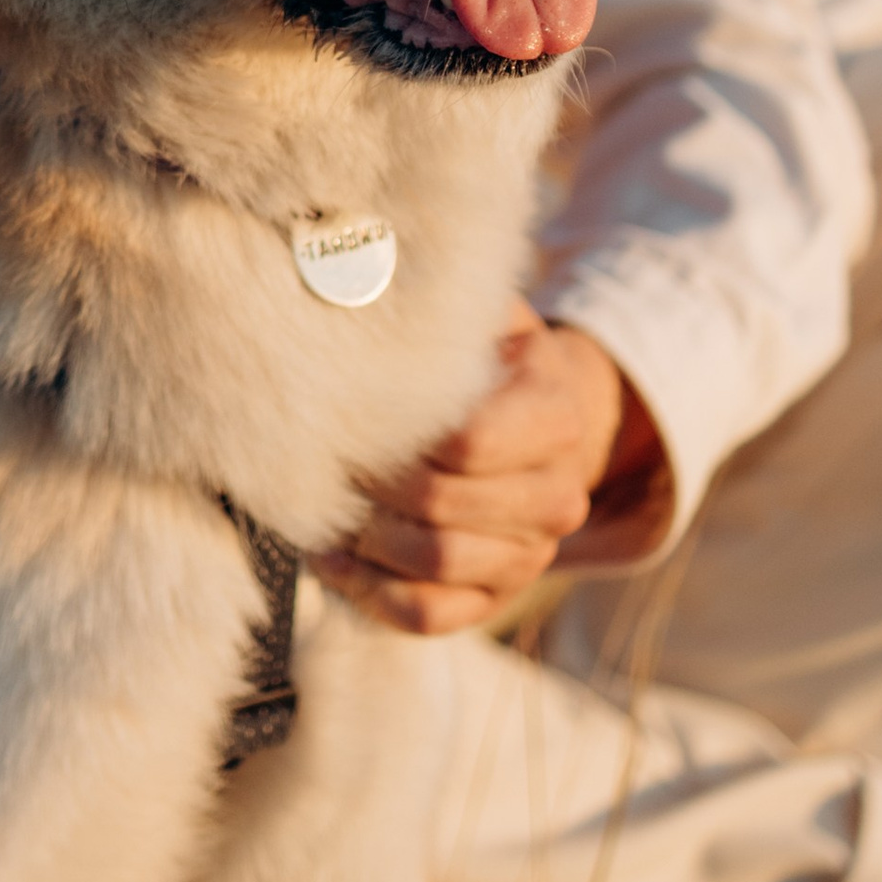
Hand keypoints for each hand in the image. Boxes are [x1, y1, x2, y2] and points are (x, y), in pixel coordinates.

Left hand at [312, 299, 663, 637]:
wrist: (534, 423)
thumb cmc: (487, 361)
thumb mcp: (479, 316)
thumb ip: (439, 305)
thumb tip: (355, 266)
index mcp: (554, 416)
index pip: (468, 442)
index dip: (395, 436)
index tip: (345, 415)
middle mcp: (558, 494)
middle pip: (444, 506)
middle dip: (371, 485)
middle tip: (324, 459)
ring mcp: (532, 554)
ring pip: (438, 564)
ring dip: (367, 540)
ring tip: (327, 507)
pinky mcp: (497, 598)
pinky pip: (430, 615)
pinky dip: (370, 594)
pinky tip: (331, 558)